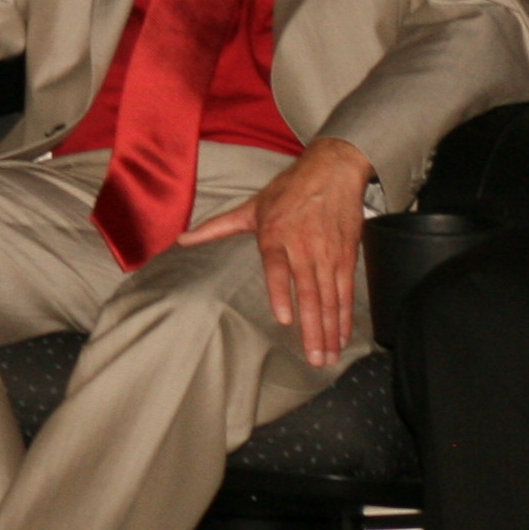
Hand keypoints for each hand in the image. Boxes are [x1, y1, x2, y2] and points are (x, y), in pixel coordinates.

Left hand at [180, 140, 376, 368]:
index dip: (281, 293)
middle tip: (313, 359)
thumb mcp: (251, 207)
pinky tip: (343, 336)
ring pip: (330, 298)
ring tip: (328, 356)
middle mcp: (304, 247)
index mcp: (276, 235)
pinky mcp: (346, 257)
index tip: (284, 319)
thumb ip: (217, 227)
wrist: (332, 171)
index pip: (278, 269)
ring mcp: (327, 254)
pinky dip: (345, 315)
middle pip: (309, 293)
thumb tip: (182, 239)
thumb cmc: (289, 189)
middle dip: (313, 329)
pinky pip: (346, 292)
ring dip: (330, 330)